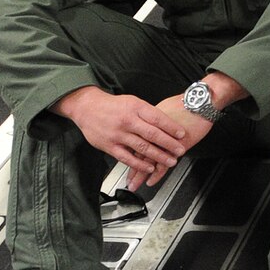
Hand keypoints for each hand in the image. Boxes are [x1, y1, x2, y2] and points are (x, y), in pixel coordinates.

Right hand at [53, 86, 192, 190]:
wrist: (87, 107)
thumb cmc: (114, 105)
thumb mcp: (133, 102)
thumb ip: (148, 113)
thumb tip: (168, 124)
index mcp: (135, 108)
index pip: (157, 118)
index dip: (171, 127)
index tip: (182, 134)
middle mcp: (128, 121)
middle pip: (152, 134)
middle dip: (169, 144)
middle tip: (180, 150)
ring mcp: (118, 135)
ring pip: (142, 148)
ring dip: (158, 156)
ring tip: (170, 161)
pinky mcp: (109, 146)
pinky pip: (127, 158)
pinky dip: (139, 164)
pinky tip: (150, 167)